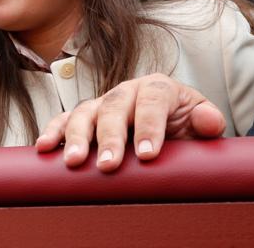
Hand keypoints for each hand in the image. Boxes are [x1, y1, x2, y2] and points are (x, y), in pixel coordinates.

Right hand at [35, 74, 225, 171]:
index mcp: (157, 88)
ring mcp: (102, 103)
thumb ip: (207, 121)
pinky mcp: (85, 117)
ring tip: (73, 161)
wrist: (169, 128)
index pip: (153, 101)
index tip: (148, 155)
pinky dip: (53, 131)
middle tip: (108, 165)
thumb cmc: (184, 127)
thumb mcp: (201, 123)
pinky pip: (64, 120)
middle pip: (114, 107)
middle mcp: (126, 91)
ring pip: (85, 112)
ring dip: (76, 136)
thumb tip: (208, 120)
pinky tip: (45, 147)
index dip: (150, 126)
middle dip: (109, 137)